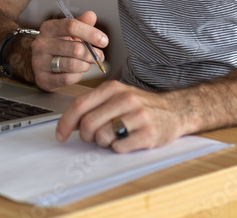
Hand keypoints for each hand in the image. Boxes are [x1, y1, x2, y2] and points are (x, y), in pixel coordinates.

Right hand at [31, 11, 106, 90]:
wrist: (40, 62)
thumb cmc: (57, 44)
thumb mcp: (67, 32)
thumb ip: (81, 23)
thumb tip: (91, 15)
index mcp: (48, 28)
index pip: (71, 27)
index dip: (91, 33)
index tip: (104, 40)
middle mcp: (41, 44)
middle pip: (75, 49)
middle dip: (92, 54)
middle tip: (98, 56)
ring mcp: (39, 62)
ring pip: (73, 65)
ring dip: (85, 65)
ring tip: (86, 64)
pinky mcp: (42, 78)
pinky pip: (67, 79)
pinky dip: (77, 76)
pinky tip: (76, 72)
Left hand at [55, 80, 189, 151]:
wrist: (175, 110)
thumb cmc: (141, 106)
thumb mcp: (117, 96)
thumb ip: (94, 105)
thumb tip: (71, 123)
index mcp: (113, 88)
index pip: (80, 105)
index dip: (66, 122)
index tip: (60, 135)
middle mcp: (125, 99)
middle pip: (89, 123)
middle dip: (86, 136)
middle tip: (93, 138)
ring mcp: (138, 116)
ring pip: (103, 137)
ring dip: (103, 143)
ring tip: (114, 137)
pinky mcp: (149, 133)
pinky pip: (120, 148)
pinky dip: (118, 148)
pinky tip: (127, 141)